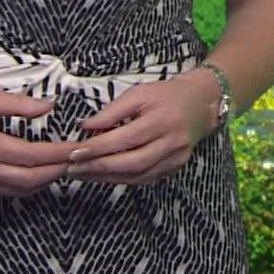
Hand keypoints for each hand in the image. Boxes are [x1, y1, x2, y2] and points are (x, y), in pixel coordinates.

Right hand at [0, 89, 77, 197]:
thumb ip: (20, 104)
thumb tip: (50, 106)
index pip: (32, 155)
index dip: (58, 153)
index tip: (78, 147)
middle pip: (30, 179)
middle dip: (57, 170)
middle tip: (78, 159)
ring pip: (20, 190)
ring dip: (46, 180)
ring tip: (64, 165)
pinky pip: (8, 192)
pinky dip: (28, 185)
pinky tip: (40, 173)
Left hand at [67, 72, 218, 186]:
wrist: (201, 104)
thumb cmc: (165, 95)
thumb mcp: (138, 93)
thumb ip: (112, 111)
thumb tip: (85, 127)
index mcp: (161, 120)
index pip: (124, 140)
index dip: (97, 148)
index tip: (74, 153)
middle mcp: (171, 143)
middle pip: (130, 164)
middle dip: (98, 168)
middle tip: (72, 169)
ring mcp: (175, 159)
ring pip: (136, 177)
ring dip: (106, 178)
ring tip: (82, 174)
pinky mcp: (174, 168)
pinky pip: (144, 179)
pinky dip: (121, 179)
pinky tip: (103, 176)